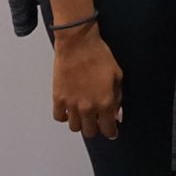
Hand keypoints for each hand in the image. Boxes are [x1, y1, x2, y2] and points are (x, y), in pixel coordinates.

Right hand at [50, 24, 121, 138]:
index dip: (111, 132)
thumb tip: (116, 113)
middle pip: (90, 132)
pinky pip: (59, 117)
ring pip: (74, 128)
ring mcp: (71, 104)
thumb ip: (117, 98)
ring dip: (80, 123)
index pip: (108, 129)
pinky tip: (70, 108)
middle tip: (96, 120)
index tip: (111, 131)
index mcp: (105, 102)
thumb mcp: (117, 75)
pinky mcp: (58, 98)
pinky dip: (64, 116)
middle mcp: (88, 107)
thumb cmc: (99, 55)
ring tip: (83, 113)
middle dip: (95, 128)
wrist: (78, 43)